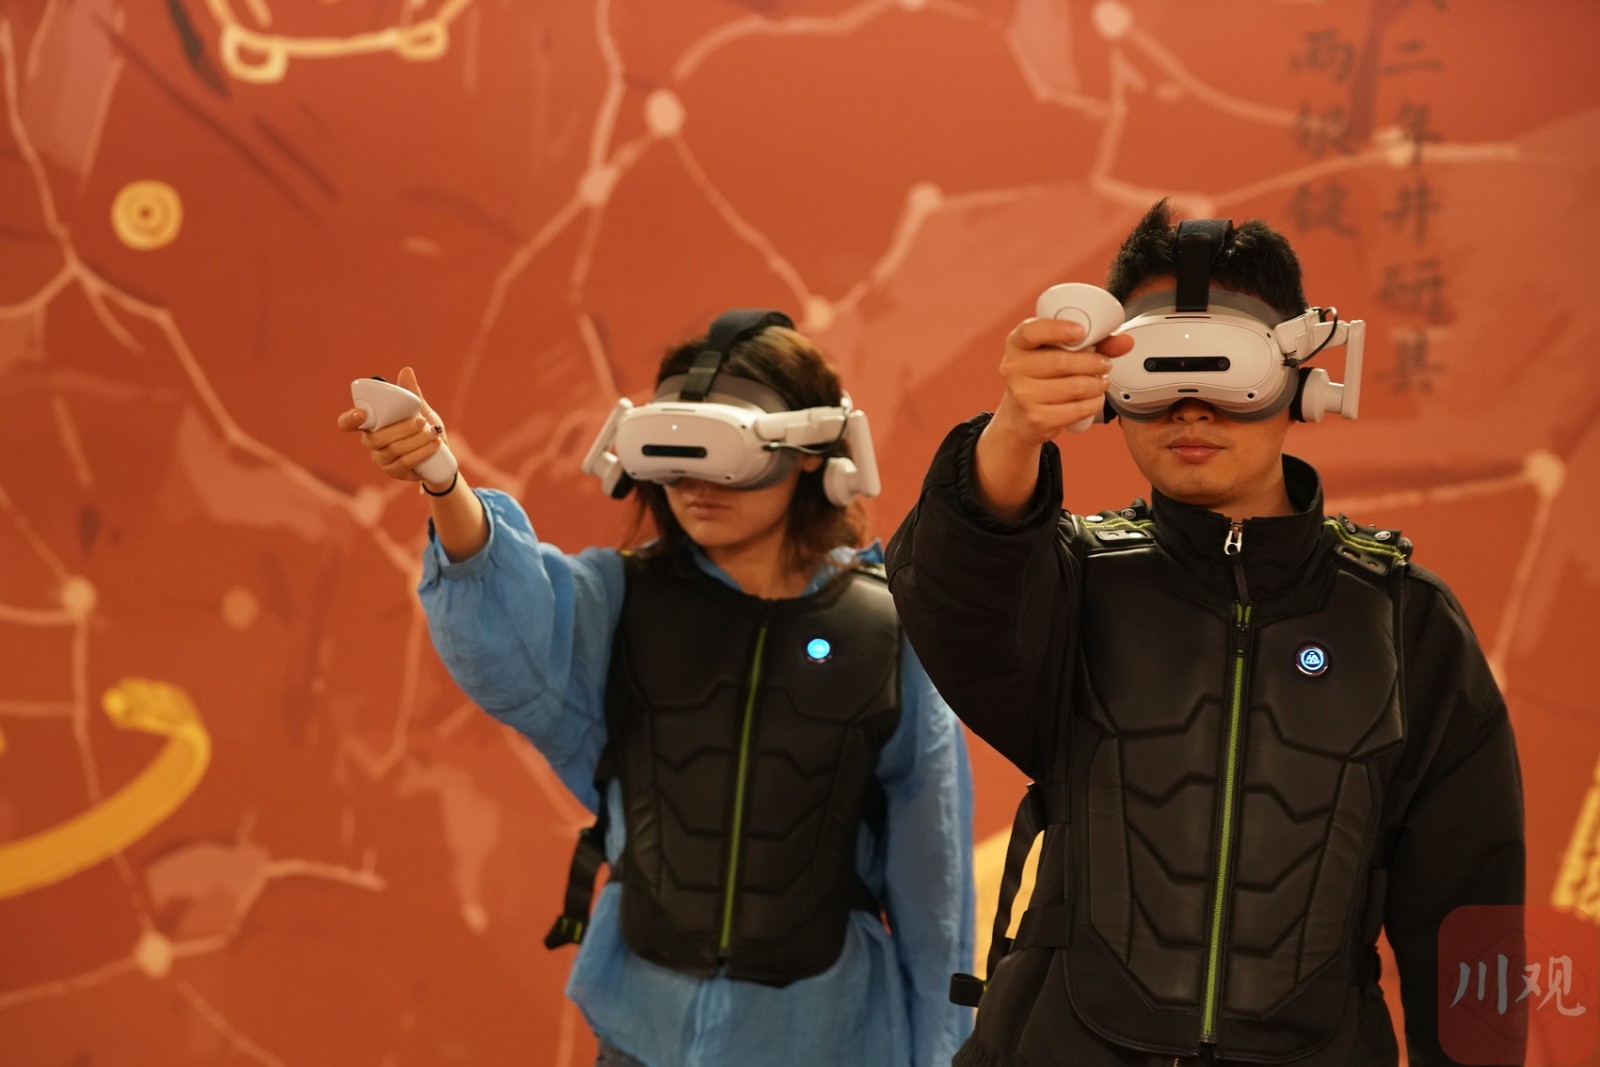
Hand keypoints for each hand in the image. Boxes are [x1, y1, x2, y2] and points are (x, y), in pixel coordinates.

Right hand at [336, 366, 451, 486]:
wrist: (440, 456)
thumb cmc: (423, 429)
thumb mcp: (420, 410)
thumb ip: (412, 393)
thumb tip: (406, 371)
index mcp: (370, 423)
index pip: (347, 423)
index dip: (349, 419)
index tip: (361, 413)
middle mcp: (371, 442)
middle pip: (377, 438)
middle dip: (401, 429)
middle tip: (421, 421)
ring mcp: (381, 459)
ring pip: (393, 450)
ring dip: (415, 440)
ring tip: (433, 431)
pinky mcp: (394, 471)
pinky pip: (405, 463)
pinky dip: (421, 452)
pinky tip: (434, 444)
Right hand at [990, 317, 1134, 446]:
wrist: (1021, 415)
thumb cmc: (1042, 376)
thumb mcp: (1057, 352)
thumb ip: (1091, 342)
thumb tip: (1125, 342)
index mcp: (1017, 344)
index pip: (1031, 332)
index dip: (1057, 330)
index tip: (1081, 332)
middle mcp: (1014, 368)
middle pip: (1062, 362)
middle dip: (1094, 363)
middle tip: (1105, 364)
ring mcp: (1023, 395)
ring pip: (1075, 387)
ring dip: (1098, 384)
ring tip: (1101, 382)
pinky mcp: (1036, 418)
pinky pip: (1077, 409)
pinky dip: (1094, 403)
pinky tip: (1094, 398)